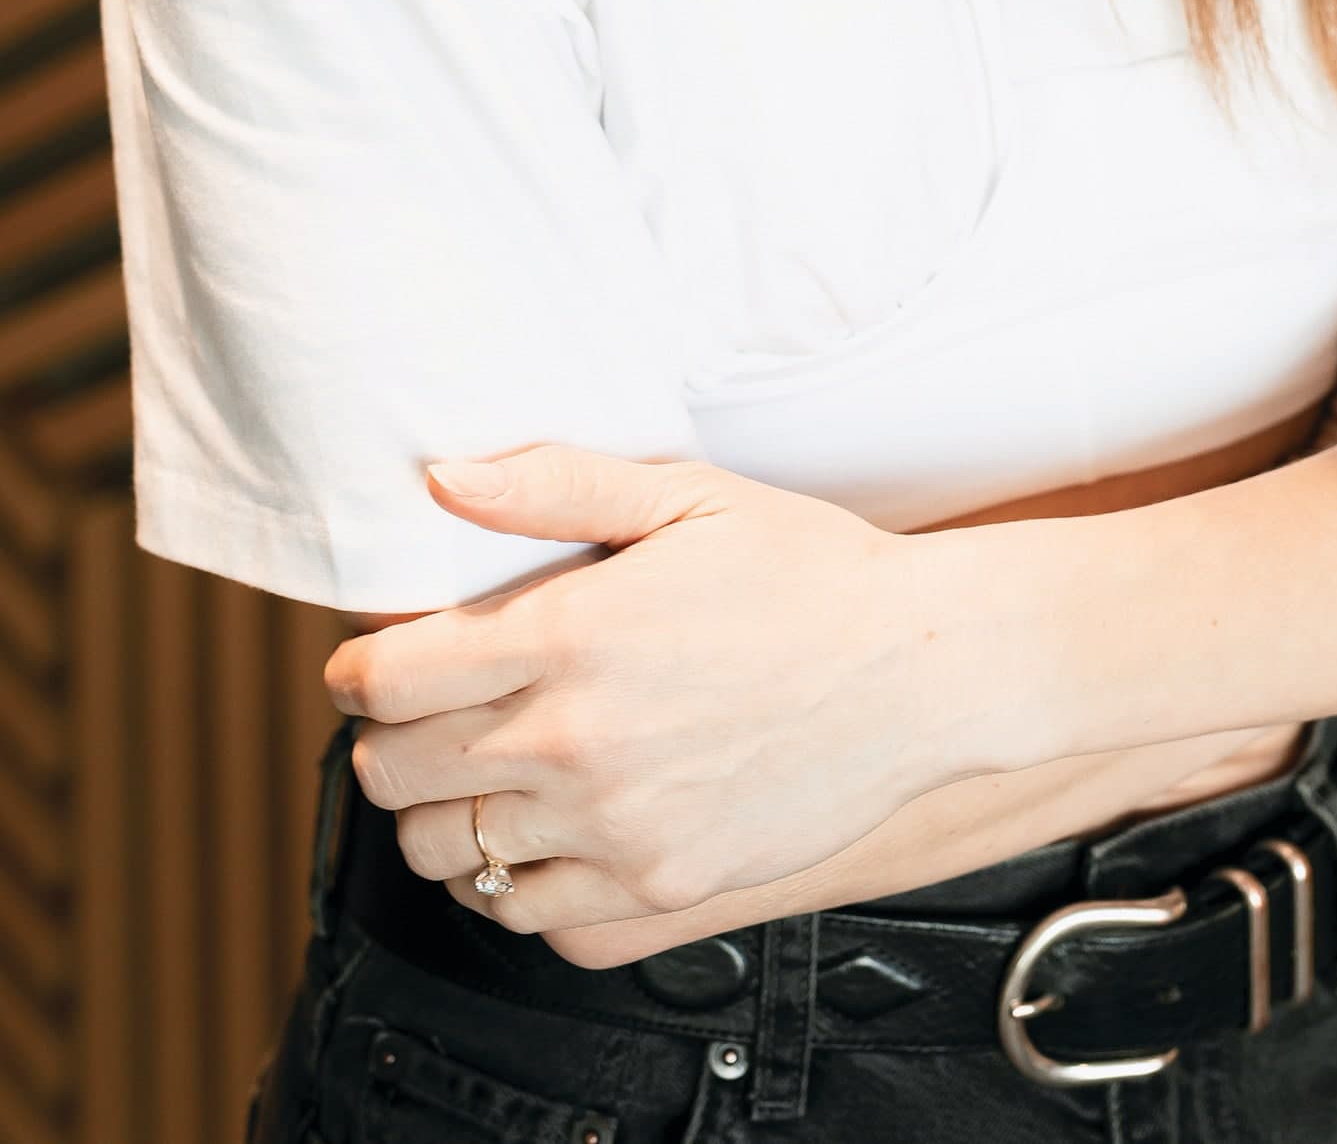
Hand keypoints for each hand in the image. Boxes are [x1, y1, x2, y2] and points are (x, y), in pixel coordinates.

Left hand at [325, 448, 973, 934]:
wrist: (922, 672)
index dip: (357, 671)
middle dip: (385, 742)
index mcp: (570, 638)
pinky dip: (509, 885)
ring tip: (477, 775)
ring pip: (446, 859)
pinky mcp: (658, 895)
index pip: (386, 682)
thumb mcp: (688, 495)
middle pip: (395, 777)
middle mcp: (576, 746)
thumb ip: (556, 485)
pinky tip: (540, 834)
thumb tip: (444, 475)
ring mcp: (615, 833)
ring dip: (440, 817)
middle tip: (421, 714)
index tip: (372, 663)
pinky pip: (528, 918)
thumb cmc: (811, 573)